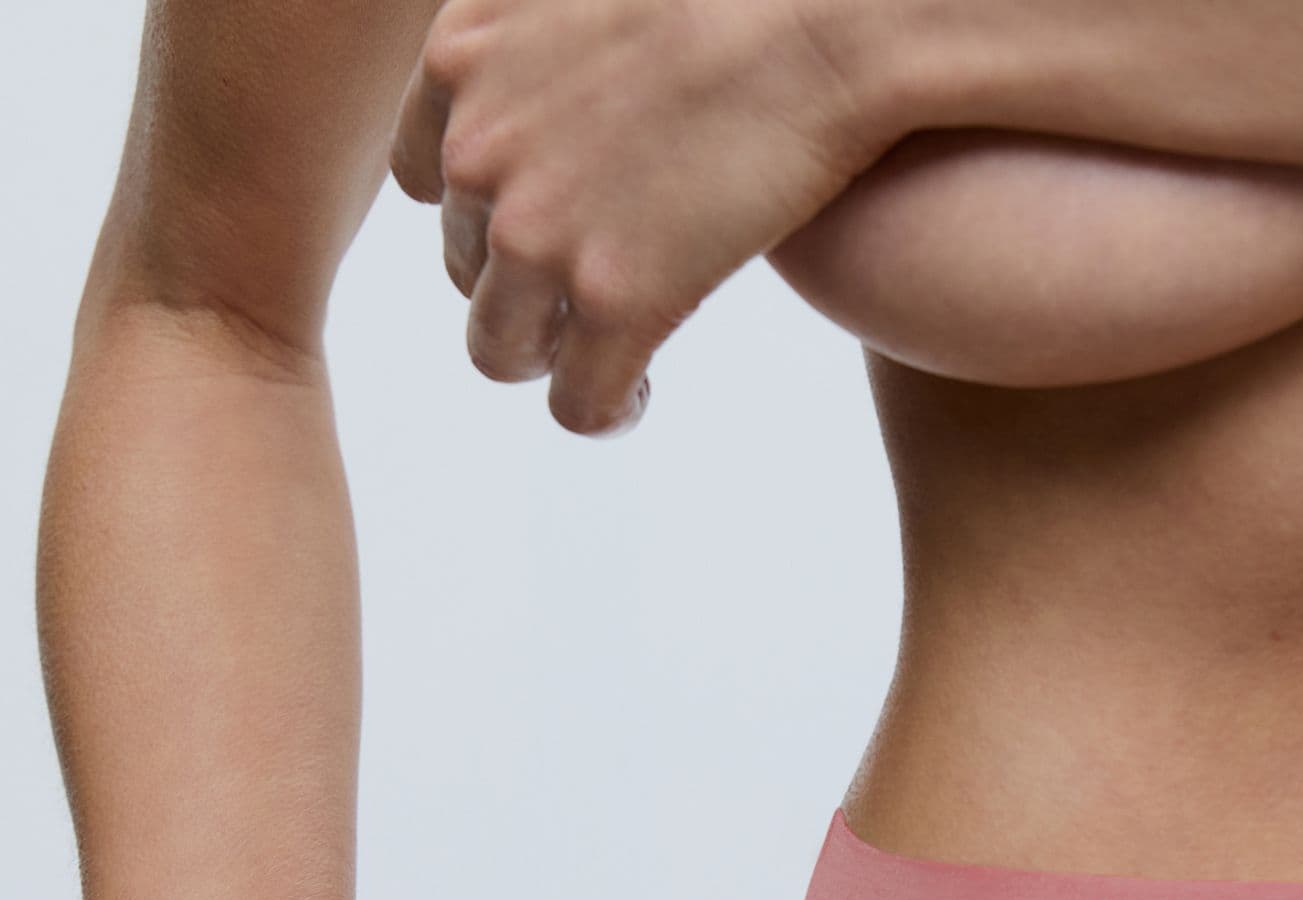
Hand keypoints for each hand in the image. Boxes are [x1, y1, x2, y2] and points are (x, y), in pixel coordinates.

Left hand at [387, 0, 904, 433]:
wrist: (824, 22)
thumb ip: (540, 41)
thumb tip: (564, 101)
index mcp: (463, 58)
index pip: (429, 179)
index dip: (488, 219)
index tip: (548, 230)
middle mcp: (480, 149)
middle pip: (467, 271)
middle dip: (526, 293)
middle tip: (599, 297)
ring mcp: (540, 232)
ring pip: (501, 351)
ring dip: (553, 361)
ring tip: (612, 355)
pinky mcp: (615, 299)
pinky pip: (577, 403)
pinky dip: (605, 409)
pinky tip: (641, 390)